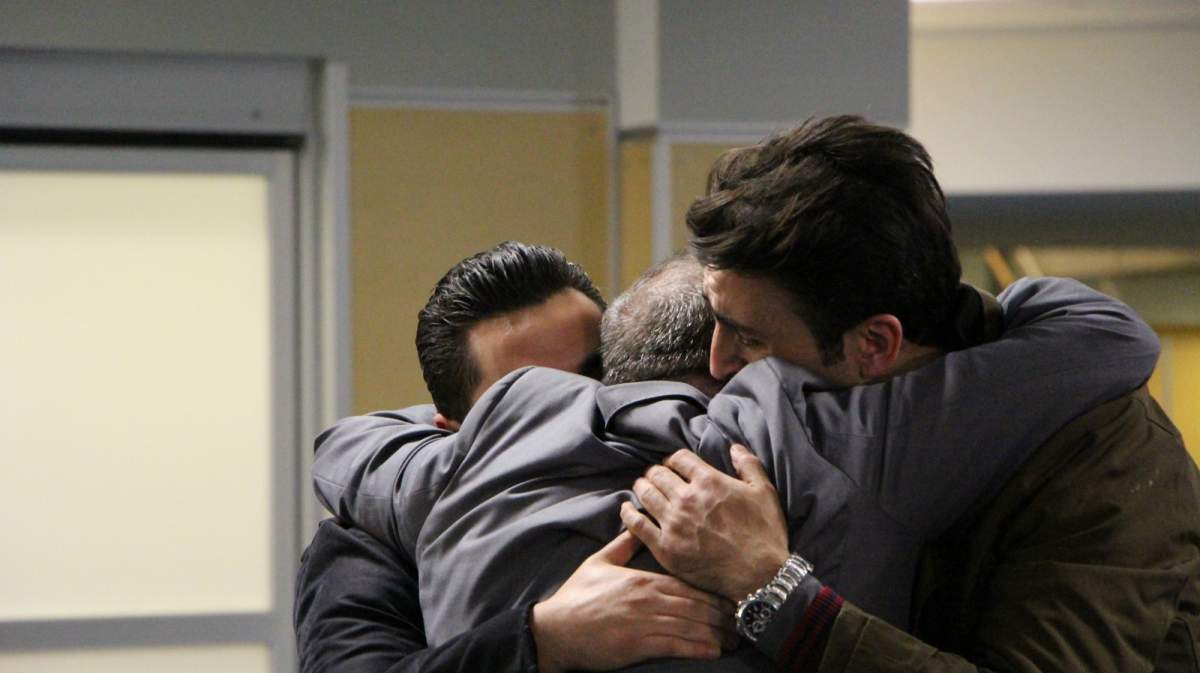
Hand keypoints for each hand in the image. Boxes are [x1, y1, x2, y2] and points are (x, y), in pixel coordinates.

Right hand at [530, 530, 735, 672]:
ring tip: (736, 638)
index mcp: (644, 579)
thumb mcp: (599, 563)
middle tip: (744, 619)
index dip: (714, 591)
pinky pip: (677, 645)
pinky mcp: (640, 645)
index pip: (689, 583)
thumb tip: (636, 524)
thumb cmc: (577, 596)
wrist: (557, 629)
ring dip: (718, 633)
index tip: (732, 594)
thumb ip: (622, 545)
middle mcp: (650, 599)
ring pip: (693, 625)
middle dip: (723, 614)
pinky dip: (699, 648)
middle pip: (698, 604)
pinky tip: (715, 651)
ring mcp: (646, 622)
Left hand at [621, 444, 788, 601]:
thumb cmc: (764, 533)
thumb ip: (748, 465)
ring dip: (642, 487)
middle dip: (656, 472)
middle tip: (657, 477)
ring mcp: (673, 523)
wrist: (759, 576)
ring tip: (642, 488)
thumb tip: (734, 448)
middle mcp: (686, 499)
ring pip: (645, 494)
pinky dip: (628, 513)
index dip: (674, 460)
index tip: (675, 466)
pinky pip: (636, 524)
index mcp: (709, 481)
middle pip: (658, 474)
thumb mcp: (764, 492)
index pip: (679, 459)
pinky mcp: (664, 547)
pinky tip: (626, 508)